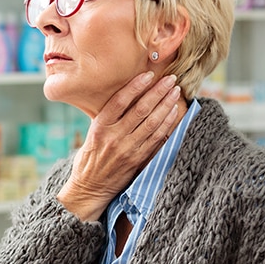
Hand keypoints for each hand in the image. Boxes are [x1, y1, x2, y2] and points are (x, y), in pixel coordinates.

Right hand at [57, 72, 181, 221]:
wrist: (89, 188)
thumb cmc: (89, 159)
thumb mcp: (91, 135)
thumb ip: (107, 119)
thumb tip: (127, 98)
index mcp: (99, 128)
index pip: (120, 101)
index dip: (135, 86)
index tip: (148, 74)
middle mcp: (114, 137)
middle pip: (140, 109)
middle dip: (157, 92)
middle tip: (170, 79)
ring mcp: (127, 149)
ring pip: (151, 123)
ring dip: (166, 105)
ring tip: (175, 92)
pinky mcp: (137, 160)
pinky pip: (156, 138)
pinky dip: (166, 124)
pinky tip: (173, 113)